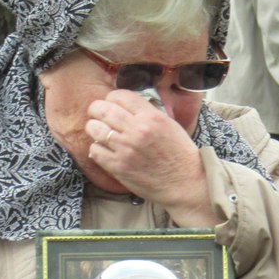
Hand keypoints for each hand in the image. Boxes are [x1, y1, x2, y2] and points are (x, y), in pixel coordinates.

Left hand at [86, 90, 216, 225]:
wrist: (184, 182)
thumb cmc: (179, 154)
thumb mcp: (169, 124)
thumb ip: (147, 113)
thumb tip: (127, 106)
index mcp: (150, 116)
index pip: (119, 95)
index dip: (111, 98)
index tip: (111, 104)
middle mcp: (136, 130)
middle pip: (102, 109)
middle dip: (96, 110)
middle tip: (97, 115)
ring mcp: (125, 148)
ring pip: (94, 128)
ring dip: (94, 129)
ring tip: (99, 133)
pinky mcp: (118, 166)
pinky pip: (94, 150)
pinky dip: (96, 149)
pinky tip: (104, 150)